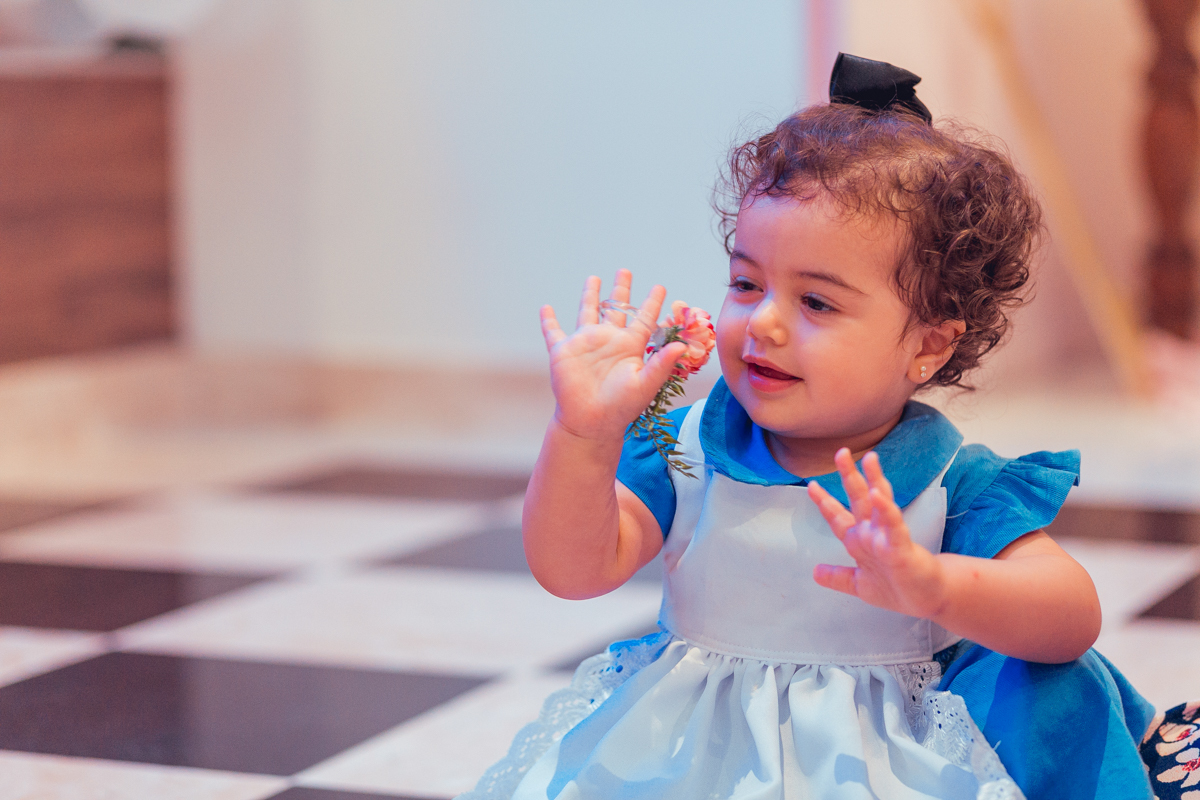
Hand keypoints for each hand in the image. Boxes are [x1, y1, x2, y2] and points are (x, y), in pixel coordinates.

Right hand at [541, 269, 685, 441]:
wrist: (592, 423)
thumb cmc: (621, 407)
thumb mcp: (646, 384)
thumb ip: (662, 364)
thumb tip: (683, 345)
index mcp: (629, 346)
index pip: (643, 318)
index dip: (652, 303)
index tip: (660, 287)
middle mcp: (608, 341)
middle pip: (616, 308)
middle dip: (621, 289)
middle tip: (625, 270)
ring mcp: (585, 345)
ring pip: (587, 312)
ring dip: (590, 295)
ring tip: (593, 278)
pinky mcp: (563, 352)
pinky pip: (553, 332)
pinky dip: (548, 320)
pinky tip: (545, 308)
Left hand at [807, 449, 947, 619]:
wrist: (927, 600)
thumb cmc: (898, 589)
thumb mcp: (860, 584)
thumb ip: (838, 576)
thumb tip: (815, 572)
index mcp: (860, 541)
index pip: (839, 516)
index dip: (825, 501)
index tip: (812, 485)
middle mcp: (873, 534)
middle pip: (859, 499)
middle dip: (849, 476)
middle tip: (841, 453)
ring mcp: (887, 538)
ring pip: (879, 505)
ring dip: (874, 481)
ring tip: (869, 459)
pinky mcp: (901, 548)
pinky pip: (893, 526)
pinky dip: (886, 510)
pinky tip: (879, 494)